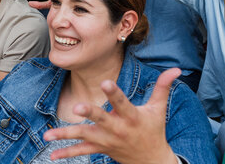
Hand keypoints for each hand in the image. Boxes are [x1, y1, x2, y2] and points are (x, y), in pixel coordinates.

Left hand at [43, 68, 180, 162]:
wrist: (151, 161)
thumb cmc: (154, 129)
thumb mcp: (159, 108)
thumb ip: (163, 86)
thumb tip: (176, 69)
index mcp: (132, 116)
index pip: (123, 102)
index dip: (114, 93)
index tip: (106, 82)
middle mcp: (118, 129)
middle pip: (102, 120)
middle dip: (90, 113)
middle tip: (77, 106)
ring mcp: (107, 140)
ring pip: (85, 136)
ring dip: (66, 135)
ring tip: (48, 135)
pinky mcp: (100, 148)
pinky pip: (82, 151)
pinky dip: (67, 152)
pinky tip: (52, 154)